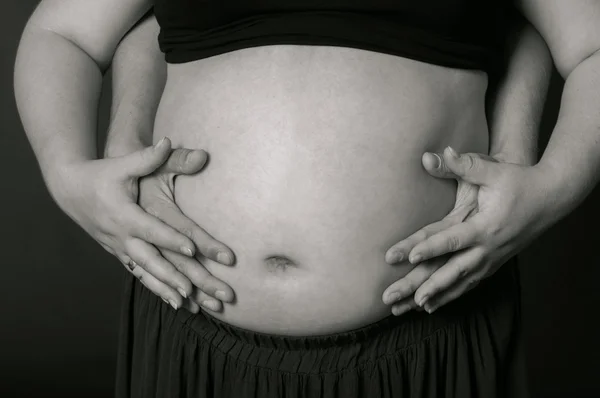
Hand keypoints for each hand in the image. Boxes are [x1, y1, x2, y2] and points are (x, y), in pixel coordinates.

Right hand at [50, 138, 233, 311]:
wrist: (71, 190)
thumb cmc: (102, 174)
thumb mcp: (122, 164)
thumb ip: (147, 156)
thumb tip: (167, 141)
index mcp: (124, 214)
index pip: (151, 229)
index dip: (171, 238)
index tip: (192, 249)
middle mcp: (121, 236)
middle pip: (150, 259)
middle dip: (173, 275)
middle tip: (195, 289)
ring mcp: (119, 248)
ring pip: (145, 274)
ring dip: (166, 290)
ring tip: (186, 305)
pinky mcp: (120, 254)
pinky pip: (140, 275)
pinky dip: (157, 289)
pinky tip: (175, 303)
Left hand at [382, 146, 554, 314]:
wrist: (550, 197)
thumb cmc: (519, 182)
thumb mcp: (493, 171)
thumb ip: (464, 164)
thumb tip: (438, 152)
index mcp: (485, 226)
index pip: (452, 239)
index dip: (430, 247)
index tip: (409, 256)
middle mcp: (488, 248)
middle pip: (453, 271)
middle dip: (427, 285)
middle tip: (406, 298)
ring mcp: (492, 259)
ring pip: (461, 283)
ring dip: (438, 296)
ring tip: (416, 308)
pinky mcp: (494, 263)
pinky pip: (470, 284)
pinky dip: (453, 295)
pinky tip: (436, 305)